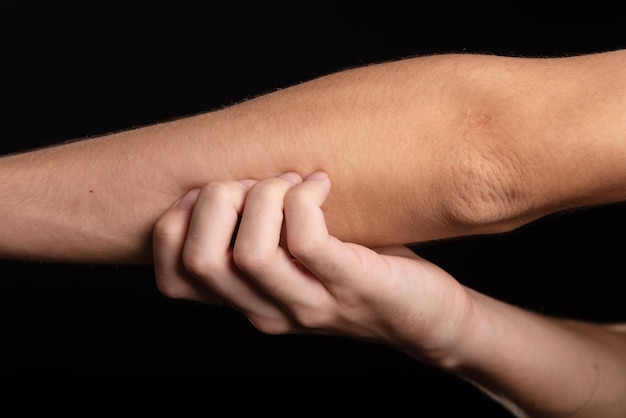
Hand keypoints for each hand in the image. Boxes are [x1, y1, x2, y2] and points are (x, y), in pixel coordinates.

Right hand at [152, 172, 476, 362]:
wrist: (427, 319)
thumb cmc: (360, 271)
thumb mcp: (297, 257)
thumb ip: (260, 233)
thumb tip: (225, 174)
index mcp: (248, 301)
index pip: (172, 279)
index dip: (173, 225)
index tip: (212, 193)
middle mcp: (269, 309)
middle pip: (201, 261)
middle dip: (215, 200)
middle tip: (255, 182)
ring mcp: (309, 303)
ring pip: (250, 253)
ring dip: (263, 197)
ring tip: (292, 182)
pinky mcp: (353, 287)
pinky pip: (307, 241)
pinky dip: (304, 199)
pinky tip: (321, 186)